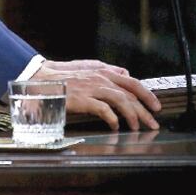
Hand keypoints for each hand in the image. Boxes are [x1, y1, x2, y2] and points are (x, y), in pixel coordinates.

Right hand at [30, 59, 160, 130]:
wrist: (40, 78)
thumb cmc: (63, 75)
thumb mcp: (87, 67)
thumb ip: (107, 70)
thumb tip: (124, 73)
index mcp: (103, 70)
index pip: (132, 82)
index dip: (147, 94)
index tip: (155, 106)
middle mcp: (101, 77)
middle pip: (131, 94)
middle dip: (145, 110)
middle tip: (153, 123)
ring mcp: (92, 88)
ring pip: (122, 101)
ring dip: (132, 116)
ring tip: (136, 127)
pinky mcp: (83, 99)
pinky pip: (104, 110)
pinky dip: (113, 119)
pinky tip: (115, 126)